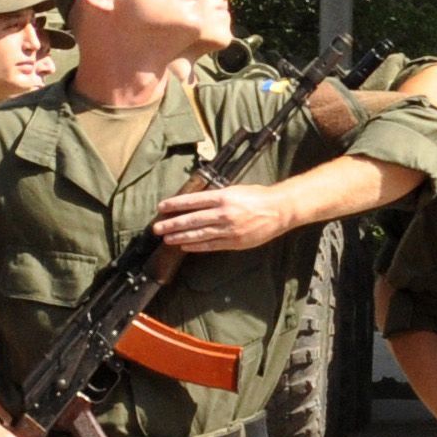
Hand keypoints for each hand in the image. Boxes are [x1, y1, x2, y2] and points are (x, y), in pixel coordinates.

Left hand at [155, 183, 303, 252]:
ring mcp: (228, 229)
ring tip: (167, 239)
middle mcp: (223, 213)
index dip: (175, 205)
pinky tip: (186, 246)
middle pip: (192, 219)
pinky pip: (211, 245)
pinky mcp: (234, 242)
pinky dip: (197, 246)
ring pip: (199, 234)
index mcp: (223, 197)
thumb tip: (196, 202)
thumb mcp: (235, 190)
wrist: (280, 210)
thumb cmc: (258, 197)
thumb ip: (217, 196)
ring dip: (181, 237)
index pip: (192, 201)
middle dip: (172, 224)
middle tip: (157, 228)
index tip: (161, 207)